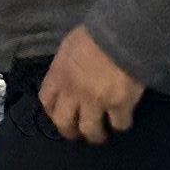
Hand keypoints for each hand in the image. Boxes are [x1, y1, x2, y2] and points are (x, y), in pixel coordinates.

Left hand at [38, 25, 144, 141]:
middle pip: (64, 122)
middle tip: (78, 134)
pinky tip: (122, 121)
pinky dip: (121, 124)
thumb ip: (67, 65)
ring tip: (101, 134)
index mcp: (59, 74)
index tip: (59, 115)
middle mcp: (73, 93)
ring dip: (95, 135)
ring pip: (91, 130)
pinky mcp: (119, 106)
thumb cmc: (94, 34)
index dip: (52, 111)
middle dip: (70, 131)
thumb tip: (70, 73)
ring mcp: (96, 102)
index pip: (47, 101)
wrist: (120, 36)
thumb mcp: (70, 46)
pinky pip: (119, 124)